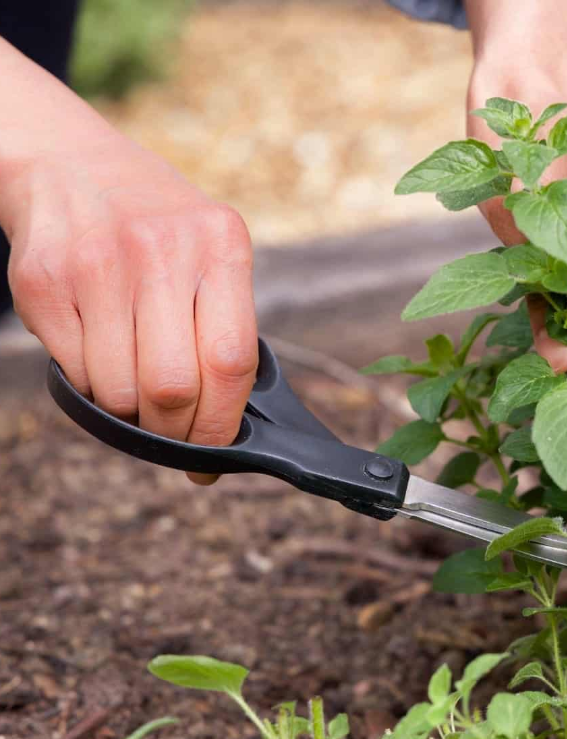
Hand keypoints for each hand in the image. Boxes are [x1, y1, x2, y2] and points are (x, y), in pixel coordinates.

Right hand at [0, 64, 257, 483]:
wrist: (70, 163)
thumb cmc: (159, 229)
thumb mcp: (210, 251)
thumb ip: (225, 324)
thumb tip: (230, 426)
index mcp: (221, 243)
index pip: (231, 361)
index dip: (222, 423)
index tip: (216, 455)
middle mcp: (161, 249)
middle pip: (173, 385)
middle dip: (174, 431)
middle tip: (173, 437)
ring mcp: (97, 263)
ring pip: (119, 389)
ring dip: (128, 413)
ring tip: (134, 393)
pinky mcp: (43, 280)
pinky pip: (74, 371)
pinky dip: (90, 386)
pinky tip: (99, 359)